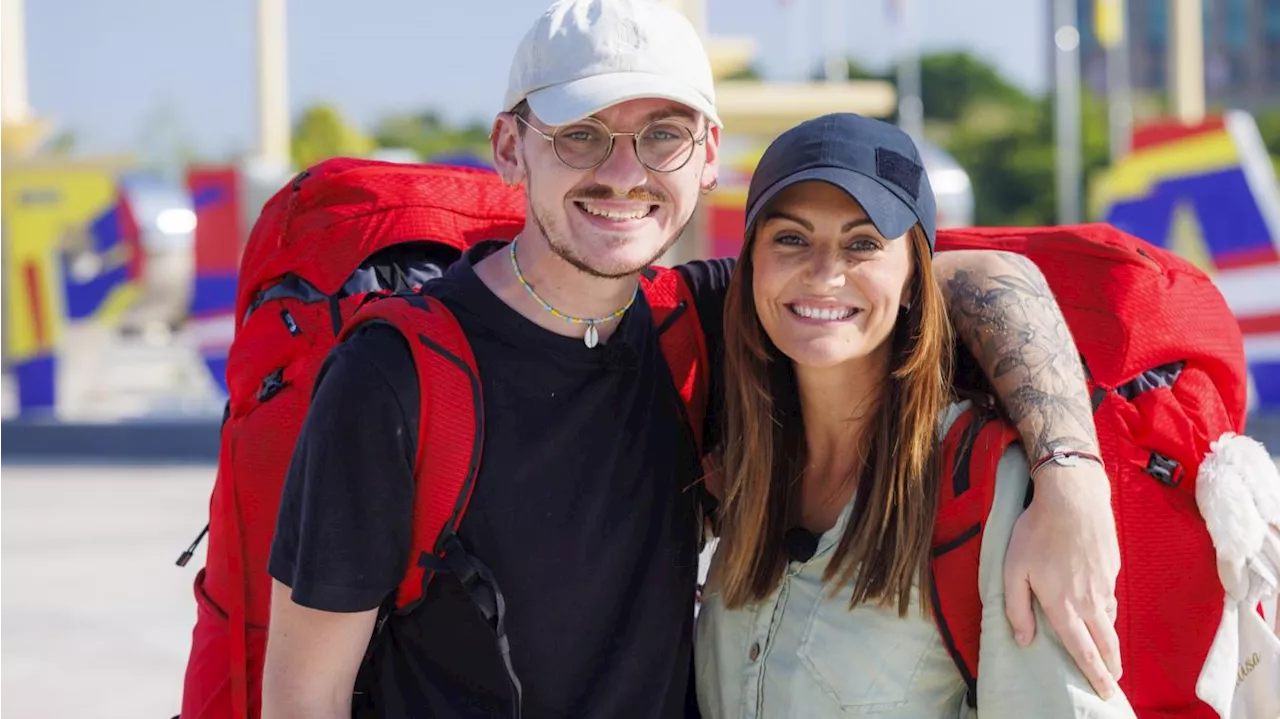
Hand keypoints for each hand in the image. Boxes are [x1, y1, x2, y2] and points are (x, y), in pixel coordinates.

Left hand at [1003, 461, 1121, 698]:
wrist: (1073, 498)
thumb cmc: (1036, 532)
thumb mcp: (1013, 569)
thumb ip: (1016, 608)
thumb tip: (1025, 640)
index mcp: (1064, 605)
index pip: (1082, 651)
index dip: (1093, 674)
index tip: (1103, 691)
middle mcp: (1089, 601)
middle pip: (1105, 643)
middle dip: (1110, 667)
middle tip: (1111, 683)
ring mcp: (1103, 585)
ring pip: (1110, 622)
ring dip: (1110, 641)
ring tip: (1106, 653)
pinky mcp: (1111, 569)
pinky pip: (1110, 599)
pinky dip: (1107, 613)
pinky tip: (1101, 612)